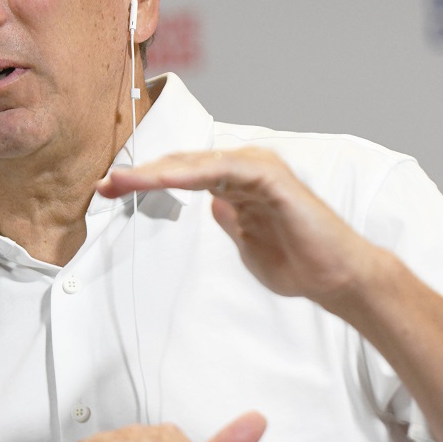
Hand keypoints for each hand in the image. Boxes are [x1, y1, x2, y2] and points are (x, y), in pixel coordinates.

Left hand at [98, 148, 382, 310]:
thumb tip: (213, 206)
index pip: (183, 175)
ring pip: (197, 163)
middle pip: (183, 164)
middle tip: (105, 185)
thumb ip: (233, 223)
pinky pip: (224, 170)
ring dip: (158, 171)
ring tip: (124, 181)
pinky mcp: (271, 177)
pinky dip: (192, 172)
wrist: (337, 278)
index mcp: (238, 184)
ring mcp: (259, 169)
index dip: (147, 181)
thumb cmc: (299, 264)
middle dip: (142, 174)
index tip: (110, 192)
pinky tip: (165, 178)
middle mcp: (246, 169)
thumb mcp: (249, 245)